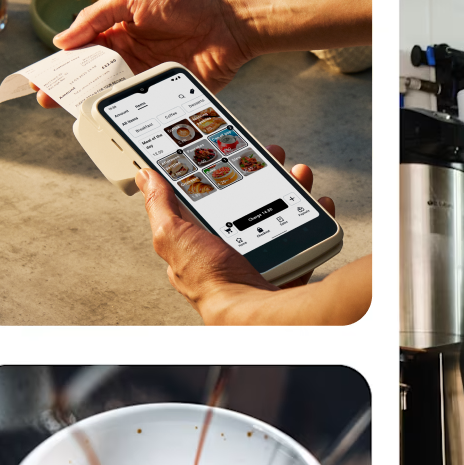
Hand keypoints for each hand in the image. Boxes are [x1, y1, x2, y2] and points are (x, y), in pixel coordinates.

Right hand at [30, 0, 253, 108]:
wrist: (229, 18)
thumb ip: (95, 18)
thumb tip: (62, 41)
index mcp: (119, 31)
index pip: (83, 52)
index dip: (63, 66)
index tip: (42, 80)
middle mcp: (133, 56)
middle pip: (96, 78)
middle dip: (72, 90)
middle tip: (49, 102)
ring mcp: (152, 76)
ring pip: (118, 95)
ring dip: (99, 104)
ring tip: (77, 111)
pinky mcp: (172, 92)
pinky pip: (149, 106)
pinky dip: (133, 113)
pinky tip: (117, 117)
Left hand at [137, 144, 334, 319]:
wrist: (253, 312)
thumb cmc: (211, 280)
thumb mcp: (173, 235)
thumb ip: (160, 205)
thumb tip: (145, 176)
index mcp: (200, 241)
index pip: (209, 198)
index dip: (220, 173)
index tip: (233, 153)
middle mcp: (230, 250)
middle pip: (248, 201)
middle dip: (262, 176)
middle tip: (271, 156)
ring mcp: (261, 257)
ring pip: (280, 214)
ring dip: (293, 190)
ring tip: (298, 173)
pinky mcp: (288, 266)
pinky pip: (305, 237)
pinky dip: (315, 219)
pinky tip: (318, 204)